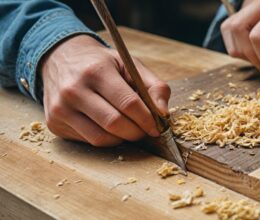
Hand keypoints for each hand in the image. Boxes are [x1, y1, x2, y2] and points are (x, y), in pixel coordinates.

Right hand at [40, 35, 170, 146]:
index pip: (129, 104)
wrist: (60, 57)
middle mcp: (74, 90)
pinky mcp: (54, 123)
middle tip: (145, 130)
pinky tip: (108, 126)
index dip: (147, 119)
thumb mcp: (129, 64)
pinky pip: (88, 141)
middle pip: (115, 124)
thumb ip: (154, 86)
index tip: (157, 126)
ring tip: (128, 128)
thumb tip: (164, 114)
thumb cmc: (101, 63)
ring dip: (122, 138)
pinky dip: (105, 138)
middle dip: (137, 132)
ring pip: (101, 138)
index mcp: (96, 71)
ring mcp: (60, 109)